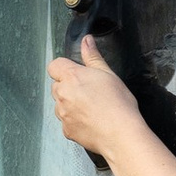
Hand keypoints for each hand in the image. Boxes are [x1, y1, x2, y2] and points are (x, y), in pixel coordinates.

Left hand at [46, 34, 175, 175]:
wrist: (121, 134)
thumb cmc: (118, 103)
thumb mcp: (108, 74)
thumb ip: (93, 56)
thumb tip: (86, 41)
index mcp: (72, 77)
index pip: (54, 65)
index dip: (65, 68)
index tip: (77, 73)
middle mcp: (62, 94)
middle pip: (57, 85)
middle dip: (68, 86)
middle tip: (89, 91)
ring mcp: (62, 114)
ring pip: (60, 104)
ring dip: (70, 104)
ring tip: (92, 108)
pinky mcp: (66, 130)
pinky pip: (66, 121)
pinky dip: (74, 120)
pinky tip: (91, 121)